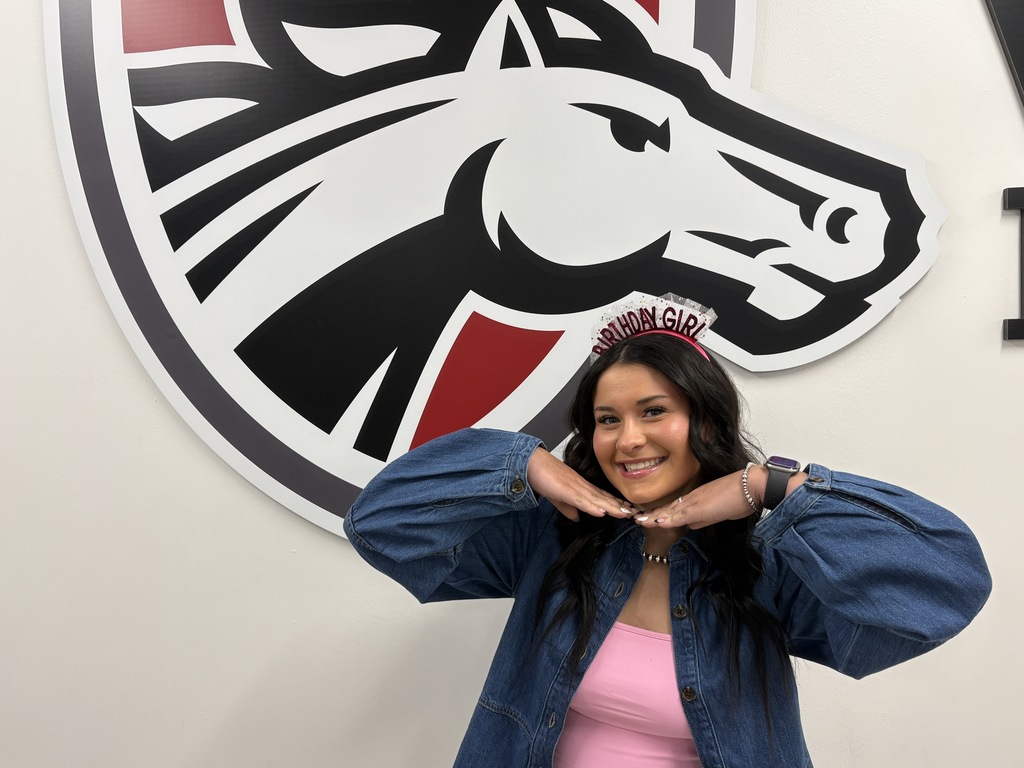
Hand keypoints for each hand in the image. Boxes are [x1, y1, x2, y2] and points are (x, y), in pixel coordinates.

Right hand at [527, 447, 636, 521]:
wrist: (530, 462)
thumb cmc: (543, 476)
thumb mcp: (558, 497)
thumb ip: (567, 507)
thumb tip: (576, 518)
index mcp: (580, 487)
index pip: (602, 497)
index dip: (615, 503)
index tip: (629, 509)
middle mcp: (581, 486)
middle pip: (604, 498)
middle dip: (620, 506)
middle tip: (636, 513)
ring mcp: (574, 488)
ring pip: (597, 500)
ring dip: (612, 507)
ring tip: (626, 514)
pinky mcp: (565, 491)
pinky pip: (581, 501)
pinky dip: (592, 507)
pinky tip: (603, 512)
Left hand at [634, 466, 804, 529]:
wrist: (752, 485)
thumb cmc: (739, 496)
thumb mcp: (718, 512)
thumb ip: (703, 519)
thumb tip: (690, 526)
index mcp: (695, 499)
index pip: (672, 508)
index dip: (659, 514)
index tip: (646, 518)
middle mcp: (691, 499)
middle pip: (666, 509)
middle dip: (650, 515)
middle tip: (633, 518)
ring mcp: (695, 502)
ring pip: (669, 511)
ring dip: (653, 517)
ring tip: (637, 520)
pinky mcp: (701, 507)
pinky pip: (681, 514)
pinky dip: (669, 519)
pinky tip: (657, 522)